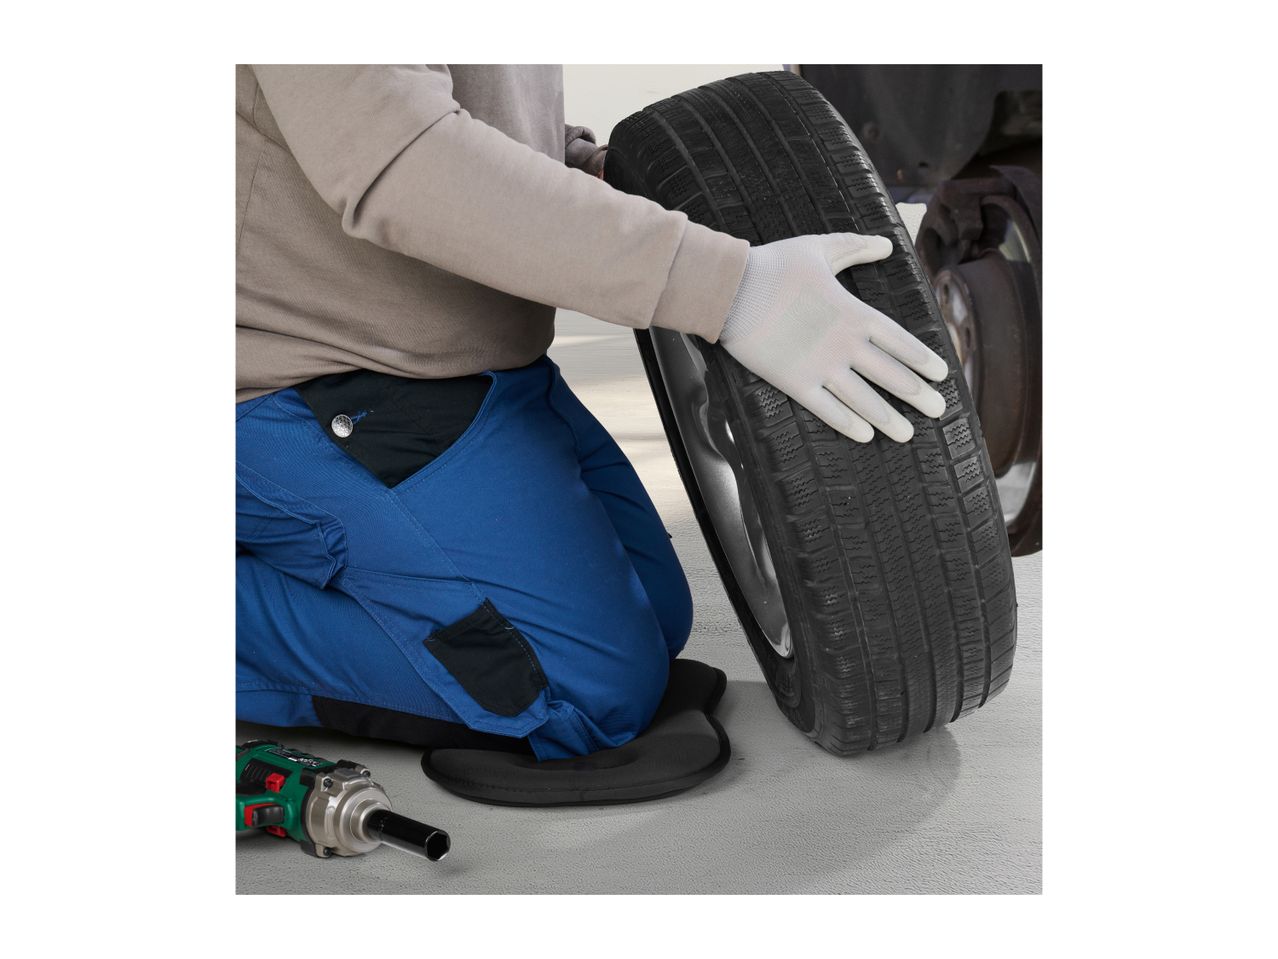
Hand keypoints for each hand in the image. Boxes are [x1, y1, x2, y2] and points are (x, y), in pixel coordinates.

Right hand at [717, 233, 947, 442]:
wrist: (731, 289)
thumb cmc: (774, 265)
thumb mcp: (820, 248)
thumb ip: (855, 247)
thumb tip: (886, 244)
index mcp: (854, 313)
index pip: (900, 342)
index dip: (923, 360)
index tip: (941, 375)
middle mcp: (844, 344)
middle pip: (890, 376)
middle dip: (917, 395)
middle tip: (938, 411)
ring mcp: (820, 366)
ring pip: (864, 399)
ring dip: (888, 419)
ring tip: (908, 434)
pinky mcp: (794, 382)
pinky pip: (826, 409)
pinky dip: (847, 424)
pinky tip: (864, 435)